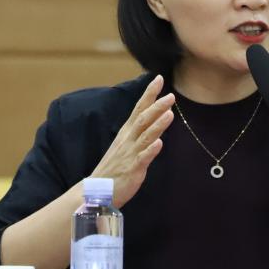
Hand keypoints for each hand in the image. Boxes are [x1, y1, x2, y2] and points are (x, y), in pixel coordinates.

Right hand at [89, 74, 174, 206]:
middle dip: (156, 106)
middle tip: (170, 95)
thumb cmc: (114, 167)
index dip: (149, 94)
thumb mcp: (126, 145)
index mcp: (127, 133)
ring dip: (157, 124)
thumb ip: (140, 133)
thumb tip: (155, 119)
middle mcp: (128, 140)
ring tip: (170, 113)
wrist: (97, 190)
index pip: (139, 108)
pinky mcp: (132, 169)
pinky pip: (142, 158)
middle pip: (143, 119)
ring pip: (145, 136)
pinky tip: (160, 143)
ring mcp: (130, 154)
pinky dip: (151, 150)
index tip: (159, 78)